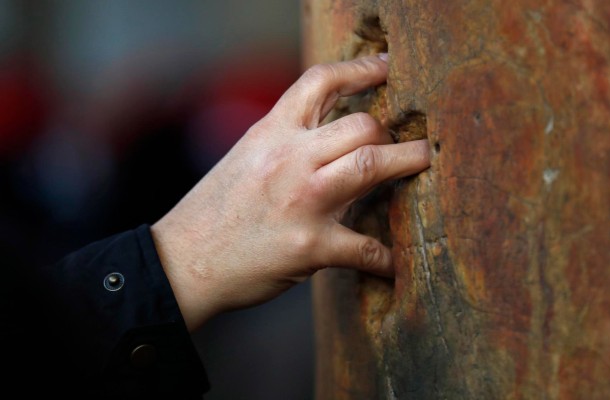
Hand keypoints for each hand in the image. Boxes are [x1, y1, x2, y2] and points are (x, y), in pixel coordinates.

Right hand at [151, 54, 430, 330]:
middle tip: (410, 140)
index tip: (387, 68)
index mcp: (271, 133)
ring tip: (425, 162)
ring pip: (370, 164)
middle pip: (361, 124)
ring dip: (408, 162)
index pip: (320, 82)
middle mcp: (288, 159)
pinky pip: (365, 248)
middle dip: (394, 131)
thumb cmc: (214, 211)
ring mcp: (301, 201)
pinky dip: (386, 257)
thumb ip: (287, 141)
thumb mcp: (245, 157)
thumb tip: (329, 135)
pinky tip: (395, 262)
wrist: (183, 260)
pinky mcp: (310, 246)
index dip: (361, 70)